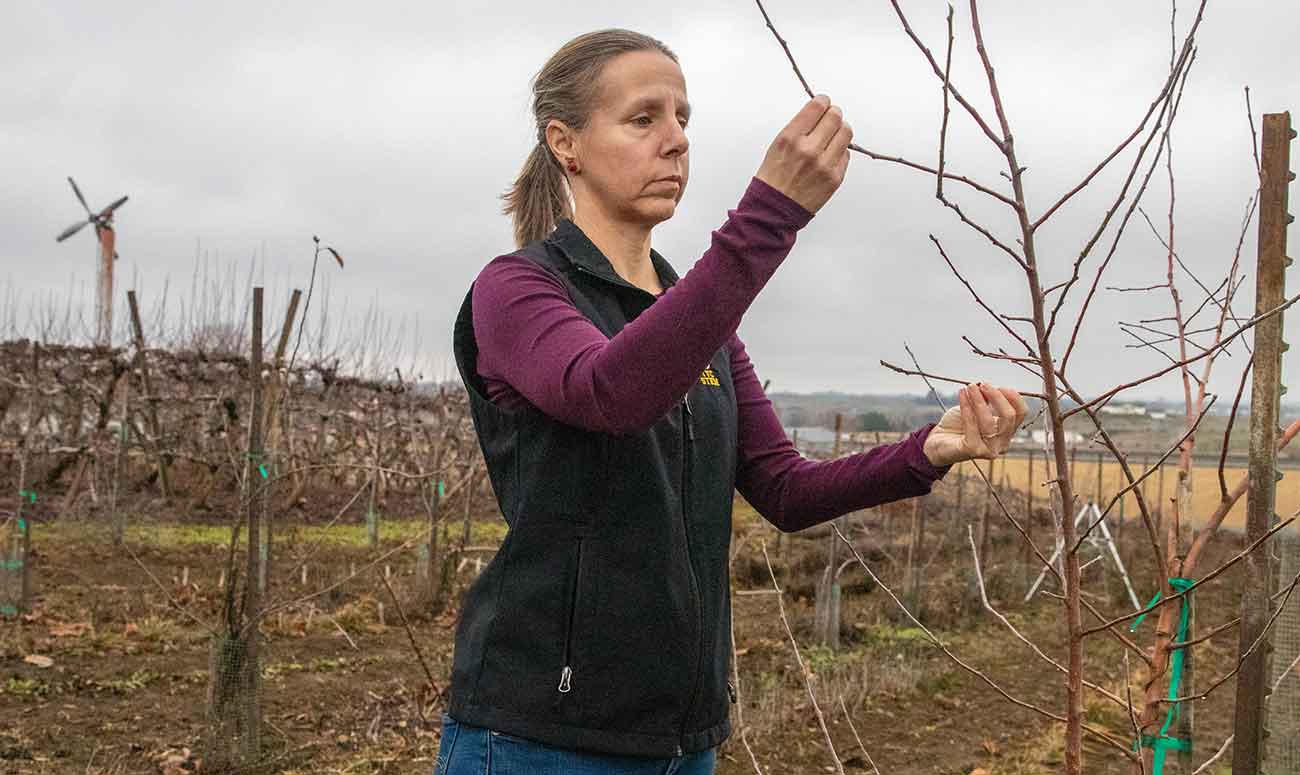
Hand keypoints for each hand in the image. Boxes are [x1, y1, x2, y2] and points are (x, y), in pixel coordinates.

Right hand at [754, 94, 852, 214]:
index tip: (823, 102)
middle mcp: (808, 150)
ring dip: (841, 129)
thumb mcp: (778, 145)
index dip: (822, 101)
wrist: (774, 210)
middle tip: (831, 117)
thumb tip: (820, 112)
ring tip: (833, 135)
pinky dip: (839, 151)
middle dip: (834, 113)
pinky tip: (829, 156)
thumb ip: (800, 127)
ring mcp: (824, 165)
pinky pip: (846, 154)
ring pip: (846, 132)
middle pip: (835, 116)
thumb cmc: (774, 177)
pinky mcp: (834, 178)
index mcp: (790, 138)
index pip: (817, 107)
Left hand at [922, 382, 1027, 467]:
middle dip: (996, 397)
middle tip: (983, 384)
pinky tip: (962, 394)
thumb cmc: (958, 424)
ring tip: (969, 387)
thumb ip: (986, 400)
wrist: (937, 441)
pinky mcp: (972, 450)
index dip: (1013, 396)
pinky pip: (971, 425)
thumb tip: (989, 386)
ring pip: (989, 421)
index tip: (999, 385)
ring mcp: (989, 449)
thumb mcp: (976, 408)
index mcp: (1007, 432)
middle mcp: (1002, 443)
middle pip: (1009, 417)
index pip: (1021, 413)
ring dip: (979, 400)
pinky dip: (966, 407)